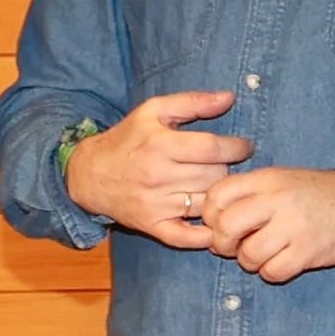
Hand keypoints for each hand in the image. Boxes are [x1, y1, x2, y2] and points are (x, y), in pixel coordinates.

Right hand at [64, 90, 251, 251]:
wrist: (89, 174)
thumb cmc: (128, 139)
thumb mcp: (154, 111)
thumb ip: (193, 101)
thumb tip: (229, 97)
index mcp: (160, 145)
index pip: (213, 148)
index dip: (237, 148)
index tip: (245, 147)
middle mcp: (158, 176)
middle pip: (214, 176)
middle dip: (227, 169)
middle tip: (225, 165)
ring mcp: (155, 204)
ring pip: (208, 203)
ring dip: (220, 195)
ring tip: (219, 186)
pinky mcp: (152, 226)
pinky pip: (187, 238)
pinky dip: (205, 236)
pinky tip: (216, 223)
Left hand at [200, 163, 334, 283]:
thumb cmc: (324, 193)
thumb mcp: (285, 179)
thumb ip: (252, 193)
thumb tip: (215, 221)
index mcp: (268, 179)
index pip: (217, 195)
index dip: (210, 215)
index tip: (221, 223)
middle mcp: (278, 200)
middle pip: (226, 226)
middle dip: (223, 243)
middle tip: (235, 246)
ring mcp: (295, 226)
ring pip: (248, 255)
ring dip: (250, 261)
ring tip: (264, 255)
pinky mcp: (310, 250)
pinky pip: (273, 271)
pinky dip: (272, 272)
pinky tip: (283, 263)